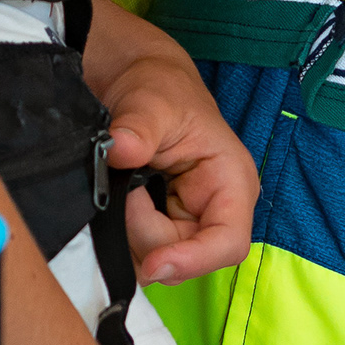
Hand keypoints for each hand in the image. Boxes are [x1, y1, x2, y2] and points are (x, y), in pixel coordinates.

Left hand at [84, 7, 258, 285]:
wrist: (135, 81)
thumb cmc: (159, 87)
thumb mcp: (151, 101)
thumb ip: (138, 127)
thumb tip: (121, 149)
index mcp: (230, 181)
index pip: (228, 242)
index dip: (192, 260)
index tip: (150, 263)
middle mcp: (214, 208)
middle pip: (183, 255)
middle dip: (144, 234)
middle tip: (122, 191)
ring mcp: (186, 220)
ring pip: (155, 257)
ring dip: (127, 233)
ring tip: (120, 186)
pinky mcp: (160, 225)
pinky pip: (137, 250)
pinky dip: (118, 234)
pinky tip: (114, 201)